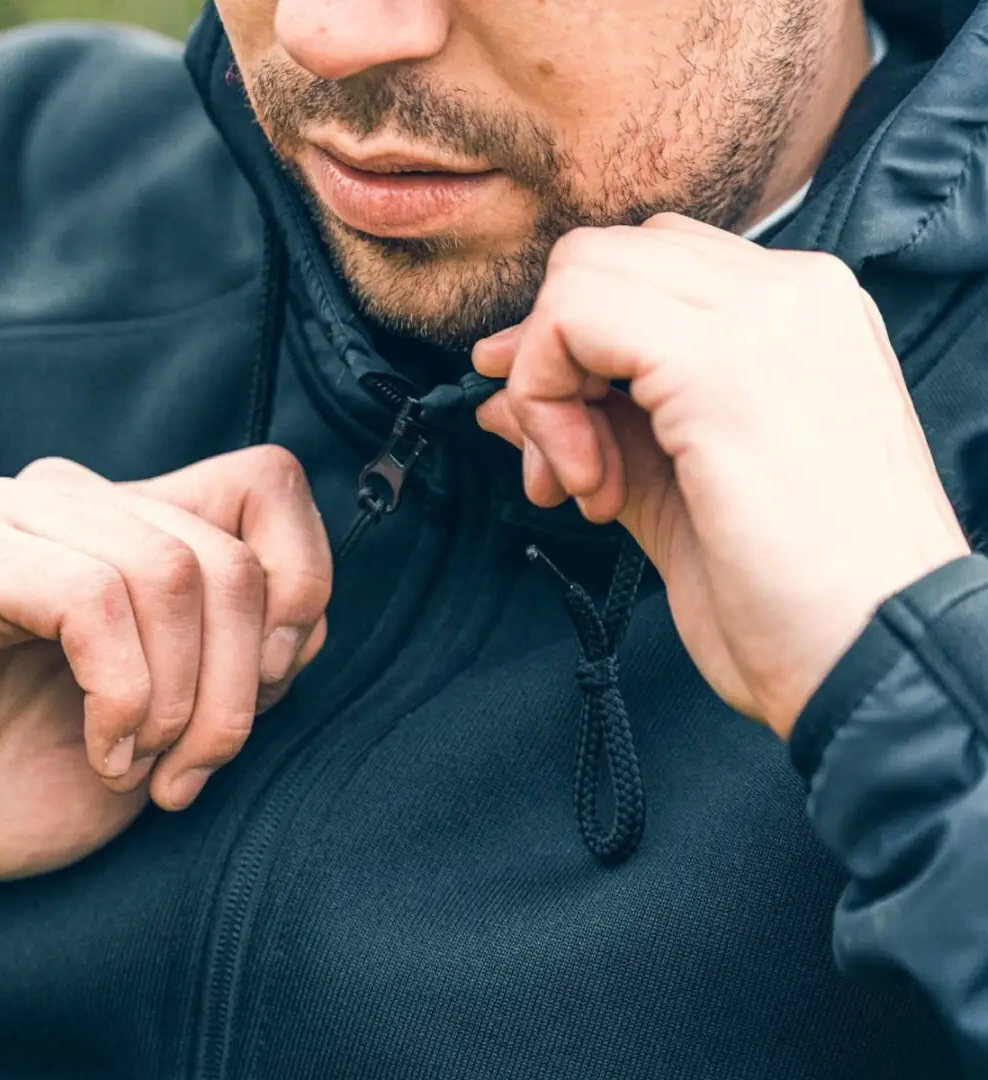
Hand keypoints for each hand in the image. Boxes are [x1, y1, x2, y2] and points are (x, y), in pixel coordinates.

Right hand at [0, 447, 330, 879]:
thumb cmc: (47, 773)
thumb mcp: (187, 719)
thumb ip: (253, 659)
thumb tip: (303, 623)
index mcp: (145, 522)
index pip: (268, 483)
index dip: (302, 579)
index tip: (273, 680)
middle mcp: (88, 500)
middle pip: (233, 557)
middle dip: (242, 685)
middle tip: (196, 764)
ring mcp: (21, 516)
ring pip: (174, 573)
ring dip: (182, 701)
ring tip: (145, 766)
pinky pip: (93, 600)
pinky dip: (122, 696)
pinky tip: (106, 749)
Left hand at [474, 214, 969, 736]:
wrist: (872, 660)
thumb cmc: (793, 595)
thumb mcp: (673, 492)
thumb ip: (593, 427)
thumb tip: (499, 398)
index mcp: (796, 319)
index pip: (646, 271)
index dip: (577, 345)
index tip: (562, 435)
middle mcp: (789, 295)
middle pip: (603, 259)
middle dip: (552, 360)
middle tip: (567, 466)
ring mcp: (762, 316)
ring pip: (579, 274)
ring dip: (548, 385)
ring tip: (587, 485)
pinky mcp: (720, 361)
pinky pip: (572, 318)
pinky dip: (549, 401)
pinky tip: (593, 488)